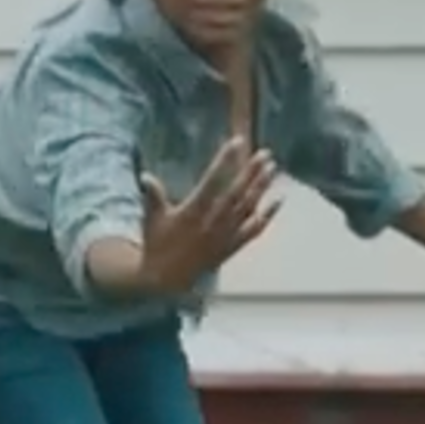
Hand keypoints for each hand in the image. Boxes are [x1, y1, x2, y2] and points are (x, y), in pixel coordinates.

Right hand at [136, 138, 280, 294]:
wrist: (166, 280)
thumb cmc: (157, 245)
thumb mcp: (152, 219)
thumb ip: (153, 196)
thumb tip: (146, 176)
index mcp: (192, 212)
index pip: (212, 181)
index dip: (225, 161)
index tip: (237, 143)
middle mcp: (212, 223)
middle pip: (236, 192)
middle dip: (251, 172)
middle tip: (265, 154)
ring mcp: (225, 235)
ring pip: (247, 208)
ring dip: (261, 188)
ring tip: (273, 170)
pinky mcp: (232, 247)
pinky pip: (253, 230)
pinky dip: (267, 216)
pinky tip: (278, 201)